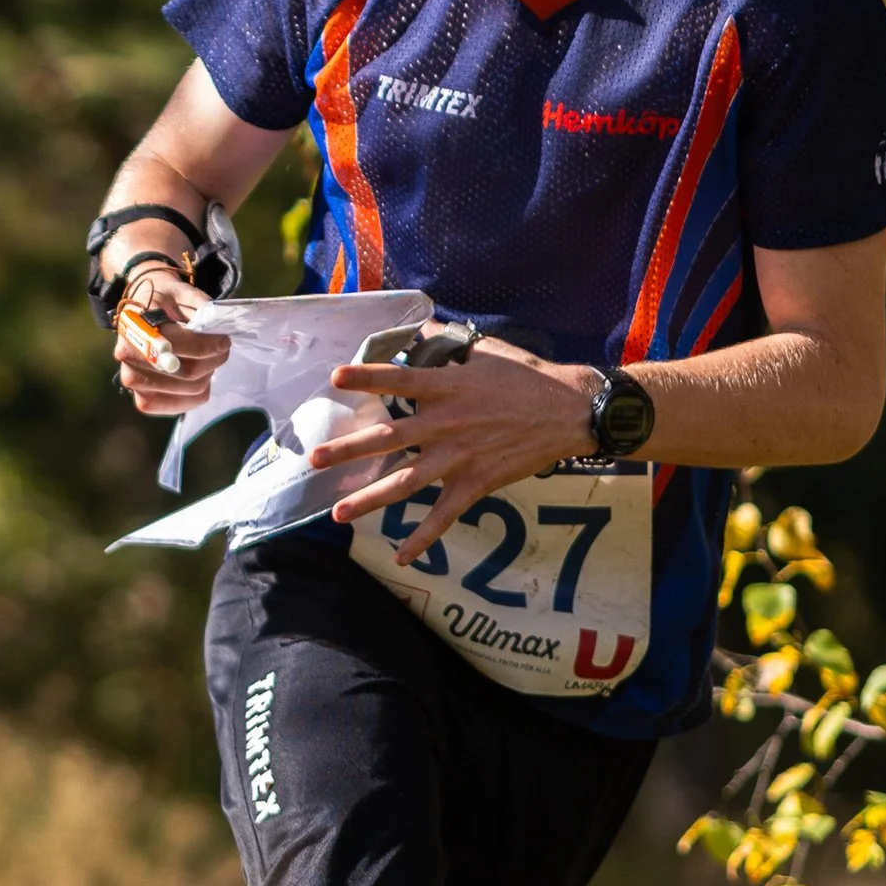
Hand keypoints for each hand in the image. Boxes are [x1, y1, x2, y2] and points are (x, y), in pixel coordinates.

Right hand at [111, 273, 233, 414]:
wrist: (140, 314)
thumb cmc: (163, 303)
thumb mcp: (181, 292)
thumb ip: (200, 307)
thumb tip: (220, 327)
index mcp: (135, 325)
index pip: (178, 344)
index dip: (208, 345)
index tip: (224, 339)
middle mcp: (128, 356)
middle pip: (188, 371)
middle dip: (213, 359)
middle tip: (222, 348)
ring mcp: (133, 381)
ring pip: (190, 389)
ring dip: (208, 374)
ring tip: (209, 359)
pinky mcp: (143, 400)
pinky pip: (181, 405)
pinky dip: (198, 393)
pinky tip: (200, 377)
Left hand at [312, 335, 596, 561]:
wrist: (570, 412)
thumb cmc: (529, 377)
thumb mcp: (488, 351)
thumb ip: (449, 345)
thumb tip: (422, 329)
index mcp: (448, 386)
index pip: (398, 378)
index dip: (367, 376)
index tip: (335, 378)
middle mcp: (447, 422)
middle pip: (389, 437)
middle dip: (349, 449)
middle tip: (315, 459)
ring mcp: (460, 456)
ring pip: (407, 482)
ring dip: (371, 499)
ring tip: (338, 512)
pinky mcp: (477, 483)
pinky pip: (445, 516)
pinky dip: (424, 538)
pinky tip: (404, 556)